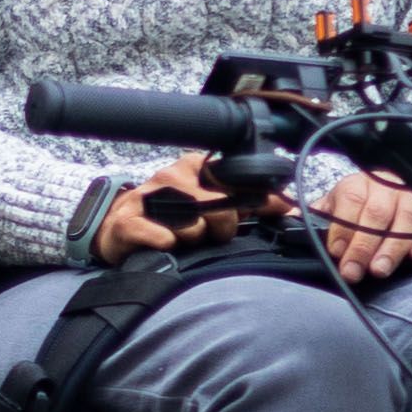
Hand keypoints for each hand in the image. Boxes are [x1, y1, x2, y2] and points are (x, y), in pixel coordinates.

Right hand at [91, 150, 248, 265]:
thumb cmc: (172, 218)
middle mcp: (171, 176)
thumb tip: (292, 208)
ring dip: (194, 240)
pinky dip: (167, 244)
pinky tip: (165, 245)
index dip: (252, 202)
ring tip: (185, 241)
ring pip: (192, 225)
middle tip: (212, 235)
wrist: (119, 230)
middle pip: (217, 206)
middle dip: (223, 228)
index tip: (259, 214)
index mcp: (195, 166)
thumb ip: (250, 204)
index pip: (235, 178)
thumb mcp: (213, 205)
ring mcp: (147, 197)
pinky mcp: (127, 222)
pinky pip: (160, 237)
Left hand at [312, 165, 411, 285]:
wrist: (388, 187)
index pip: (349, 201)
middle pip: (375, 214)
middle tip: (354, 272)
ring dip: (391, 248)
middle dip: (363, 246)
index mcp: (356, 185)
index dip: (342, 227)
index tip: (336, 251)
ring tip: (380, 270)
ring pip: (403, 219)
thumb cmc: (356, 203)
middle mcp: (383, 187)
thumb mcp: (332, 205)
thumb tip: (287, 220)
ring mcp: (407, 197)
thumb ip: (313, 214)